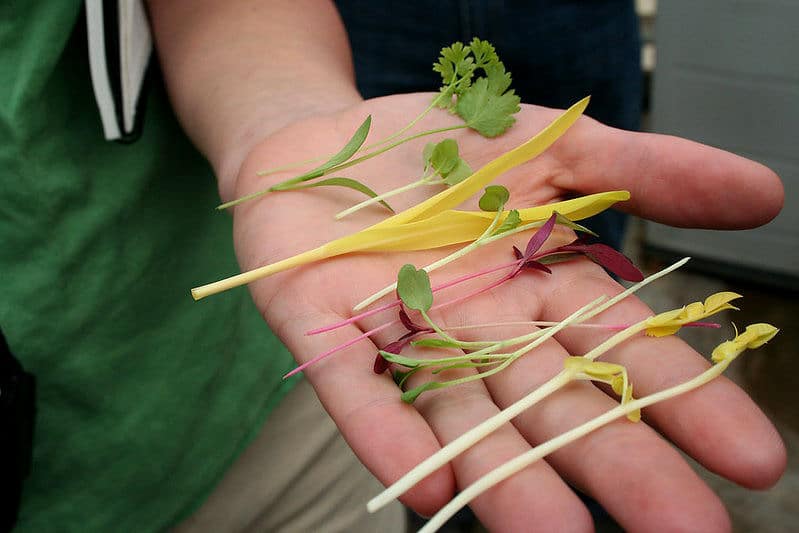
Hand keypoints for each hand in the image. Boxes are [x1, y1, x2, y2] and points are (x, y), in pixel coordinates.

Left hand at [228, 93, 784, 531]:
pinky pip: (358, 388)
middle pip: (554, 402)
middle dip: (614, 461)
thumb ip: (646, 172)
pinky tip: (422, 483)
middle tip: (685, 531)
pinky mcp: (328, 333)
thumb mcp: (553, 146)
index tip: (752, 456)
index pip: (620, 351)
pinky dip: (387, 433)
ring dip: (505, 475)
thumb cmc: (437, 148)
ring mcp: (404, 337)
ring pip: (462, 414)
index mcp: (537, 290)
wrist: (322, 141)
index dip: (682, 398)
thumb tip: (765, 194)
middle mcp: (480, 331)